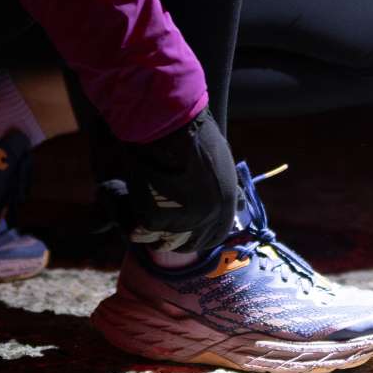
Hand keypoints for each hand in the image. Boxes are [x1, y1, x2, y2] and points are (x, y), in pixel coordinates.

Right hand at [121, 109, 241, 254]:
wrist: (170, 127)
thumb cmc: (195, 137)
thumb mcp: (221, 166)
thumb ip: (223, 191)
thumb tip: (237, 203)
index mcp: (225, 206)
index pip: (215, 237)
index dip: (199, 237)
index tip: (187, 235)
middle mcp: (206, 219)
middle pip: (188, 245)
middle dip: (173, 241)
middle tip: (159, 228)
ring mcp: (181, 222)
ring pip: (162, 241)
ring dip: (152, 233)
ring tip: (145, 212)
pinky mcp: (155, 220)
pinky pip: (143, 229)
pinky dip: (136, 218)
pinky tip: (135, 200)